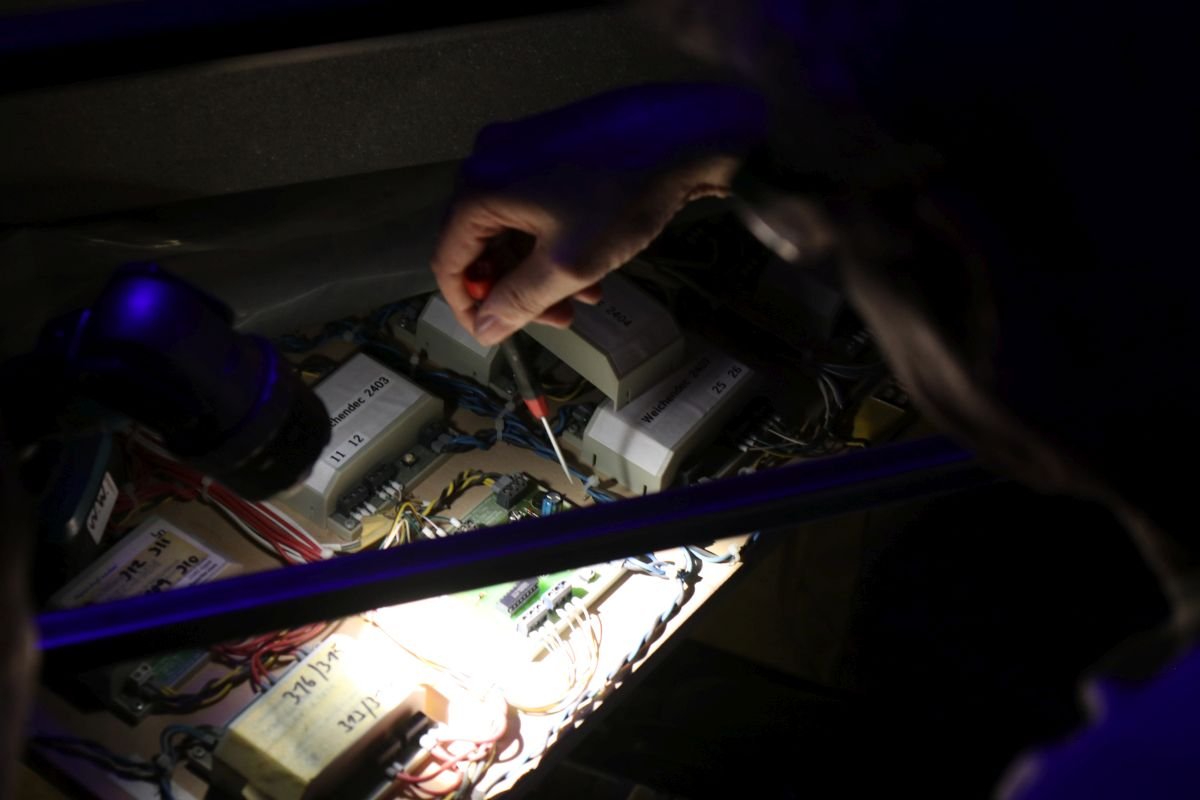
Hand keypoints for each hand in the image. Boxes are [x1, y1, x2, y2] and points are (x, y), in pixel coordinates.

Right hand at [432, 83, 765, 344]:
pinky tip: (592, 265)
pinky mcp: (547, 145)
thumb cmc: (623, 196)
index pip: (450, 261)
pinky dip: (553, 241)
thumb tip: (485, 330)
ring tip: (584, 297)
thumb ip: (519, 301)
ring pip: (512, 229)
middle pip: (482, 246)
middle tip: (556, 320)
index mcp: (480, 188)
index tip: (497, 335)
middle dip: (515, 290)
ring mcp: (518, 149)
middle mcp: (488, 162)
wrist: (683, 135)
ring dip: (540, 270)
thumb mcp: (568, 263)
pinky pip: (532, 205)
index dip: (469, 307)